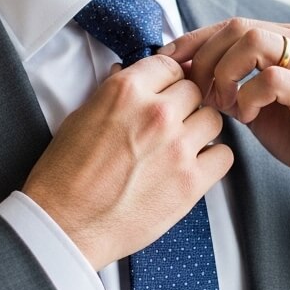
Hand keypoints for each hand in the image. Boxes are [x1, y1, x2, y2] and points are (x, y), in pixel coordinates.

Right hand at [21, 55, 233, 269]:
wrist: (66, 223)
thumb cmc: (65, 174)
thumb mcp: (80, 117)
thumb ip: (111, 93)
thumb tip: (125, 74)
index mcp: (126, 91)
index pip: (170, 65)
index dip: (168, 80)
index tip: (166, 92)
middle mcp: (156, 114)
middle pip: (194, 91)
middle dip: (183, 105)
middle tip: (168, 125)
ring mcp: (177, 147)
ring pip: (213, 120)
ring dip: (199, 130)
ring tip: (180, 147)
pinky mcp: (191, 181)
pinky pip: (223, 155)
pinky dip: (212, 160)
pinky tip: (192, 168)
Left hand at [162, 18, 289, 222]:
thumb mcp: (261, 105)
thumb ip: (232, 85)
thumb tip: (186, 74)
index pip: (230, 25)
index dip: (192, 41)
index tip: (166, 64)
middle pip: (237, 26)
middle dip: (204, 59)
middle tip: (197, 94)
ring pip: (253, 42)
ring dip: (225, 73)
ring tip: (224, 104)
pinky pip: (272, 79)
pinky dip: (248, 97)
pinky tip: (248, 117)